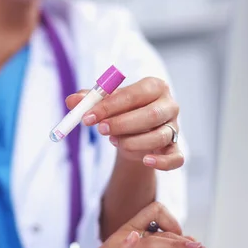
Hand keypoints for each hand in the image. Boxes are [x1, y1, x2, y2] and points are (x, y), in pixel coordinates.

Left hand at [66, 77, 182, 170]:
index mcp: (154, 86)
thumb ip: (88, 101)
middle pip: (151, 114)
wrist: (133, 135)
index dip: (109, 106)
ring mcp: (175, 128)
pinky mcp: (176, 149)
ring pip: (160, 136)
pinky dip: (162, 161)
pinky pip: (175, 158)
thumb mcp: (104, 104)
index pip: (134, 94)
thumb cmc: (120, 112)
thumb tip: (71, 101)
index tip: (87, 117)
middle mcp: (169, 105)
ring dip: (133, 142)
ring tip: (114, 141)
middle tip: (100, 130)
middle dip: (122, 123)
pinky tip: (146, 161)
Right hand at [76, 202, 204, 247]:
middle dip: (180, 239)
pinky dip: (125, 246)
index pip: (158, 214)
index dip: (176, 226)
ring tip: (190, 247)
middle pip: (157, 229)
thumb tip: (189, 244)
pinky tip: (133, 239)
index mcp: (134, 233)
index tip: (190, 244)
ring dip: (169, 244)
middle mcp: (126, 237)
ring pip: (146, 242)